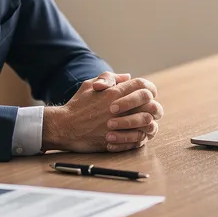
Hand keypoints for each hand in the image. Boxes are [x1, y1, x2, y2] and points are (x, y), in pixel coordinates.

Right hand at [42, 71, 163, 152]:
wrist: (63, 126)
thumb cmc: (77, 105)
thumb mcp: (90, 85)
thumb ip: (110, 78)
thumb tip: (128, 76)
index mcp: (114, 93)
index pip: (143, 86)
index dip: (150, 89)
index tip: (149, 95)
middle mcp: (118, 108)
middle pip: (150, 104)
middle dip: (154, 107)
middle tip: (151, 111)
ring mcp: (117, 125)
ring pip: (147, 122)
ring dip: (149, 123)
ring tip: (146, 124)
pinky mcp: (115, 140)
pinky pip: (138, 139)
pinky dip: (141, 137)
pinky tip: (138, 136)